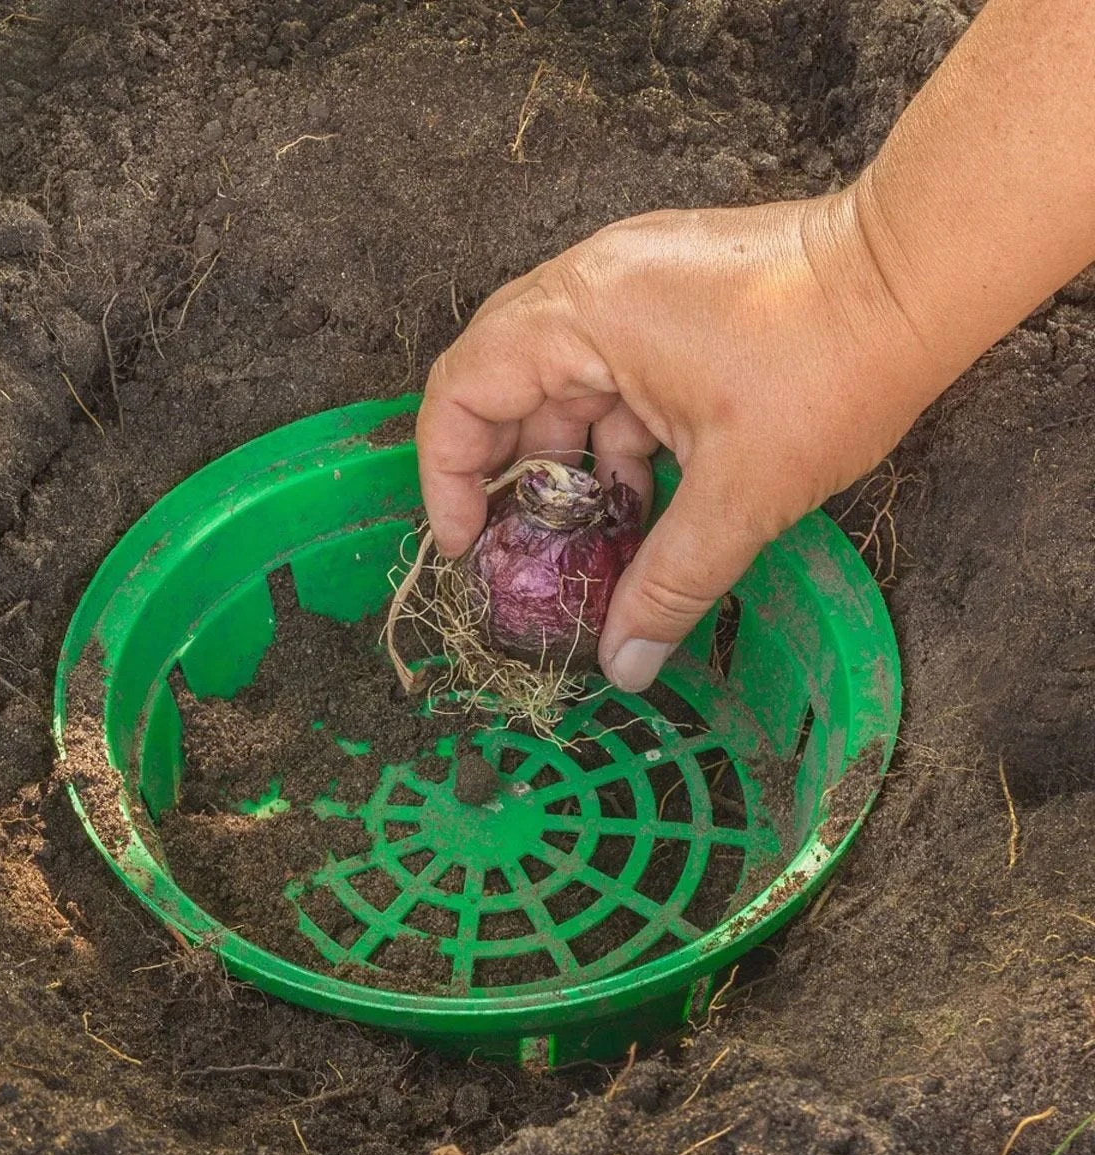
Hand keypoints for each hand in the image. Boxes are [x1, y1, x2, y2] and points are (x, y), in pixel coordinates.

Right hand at [416, 189, 951, 691]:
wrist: (923, 275)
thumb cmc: (833, 364)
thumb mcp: (740, 493)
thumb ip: (668, 584)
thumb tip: (624, 666)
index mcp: (581, 313)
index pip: (462, 389)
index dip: (446, 475)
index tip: (467, 546)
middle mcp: (590, 286)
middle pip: (501, 386)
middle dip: (503, 477)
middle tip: (516, 551)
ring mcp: (631, 284)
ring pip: (562, 386)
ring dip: (568, 464)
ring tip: (589, 541)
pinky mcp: (669, 298)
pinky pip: (611, 373)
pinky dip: (613, 438)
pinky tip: (639, 498)